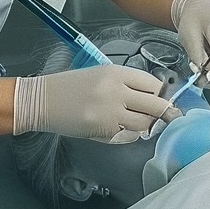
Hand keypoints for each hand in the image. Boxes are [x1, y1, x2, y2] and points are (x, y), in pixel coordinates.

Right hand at [13, 65, 180, 141]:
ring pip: (145, 123)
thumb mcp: (100, 73)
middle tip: (167, 114)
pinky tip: (123, 128)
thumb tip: (152, 95)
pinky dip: (131, 134)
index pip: (153, 83)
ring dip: (147, 124)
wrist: (43, 100)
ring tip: (141, 121)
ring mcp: (111, 113)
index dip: (160, 92)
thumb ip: (125, 82)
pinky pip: (128, 135)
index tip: (161, 97)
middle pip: (156, 104)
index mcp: (116, 73)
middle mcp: (116, 91)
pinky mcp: (104, 131)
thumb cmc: (70, 85)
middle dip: (163, 111)